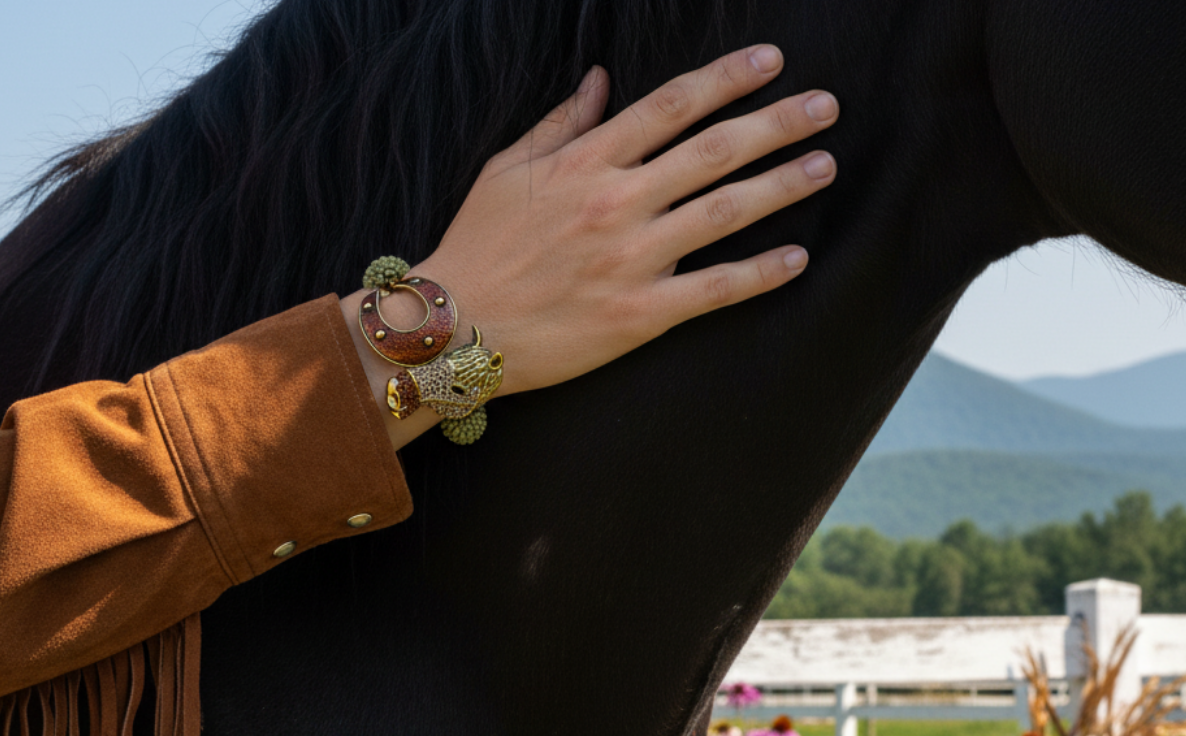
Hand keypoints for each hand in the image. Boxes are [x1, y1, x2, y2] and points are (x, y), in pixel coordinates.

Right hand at [362, 44, 837, 400]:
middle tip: (825, 106)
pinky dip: (759, 273)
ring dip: (782, 185)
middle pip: (714, 150)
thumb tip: (600, 78)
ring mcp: (630, 259)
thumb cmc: (477, 244)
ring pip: (724, 211)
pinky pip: (713, 289)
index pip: (670, 106)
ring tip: (825, 166)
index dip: (726, 78)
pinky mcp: (638, 314)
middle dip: (777, 123)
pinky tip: (797, 257)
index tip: (771, 62)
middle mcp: (615, 202)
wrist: (456, 326)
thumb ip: (560, 122)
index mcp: (585, 161)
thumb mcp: (507, 169)